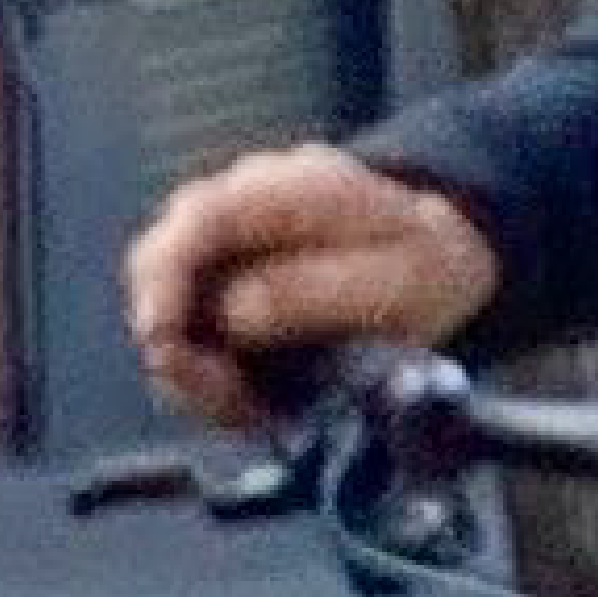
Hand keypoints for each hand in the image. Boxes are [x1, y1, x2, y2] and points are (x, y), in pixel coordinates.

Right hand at [121, 145, 496, 423]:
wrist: (440, 260)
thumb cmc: (424, 264)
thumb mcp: (397, 281)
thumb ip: (314, 291)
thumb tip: (234, 313)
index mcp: (286, 189)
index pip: (195, 218)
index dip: (166, 280)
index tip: (165, 341)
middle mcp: (238, 209)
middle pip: (157, 262)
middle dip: (171, 337)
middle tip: (218, 395)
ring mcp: (224, 249)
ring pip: (165, 307)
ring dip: (191, 367)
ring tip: (245, 407)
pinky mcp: (222, 291)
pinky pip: (189, 339)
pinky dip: (208, 377)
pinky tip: (248, 403)